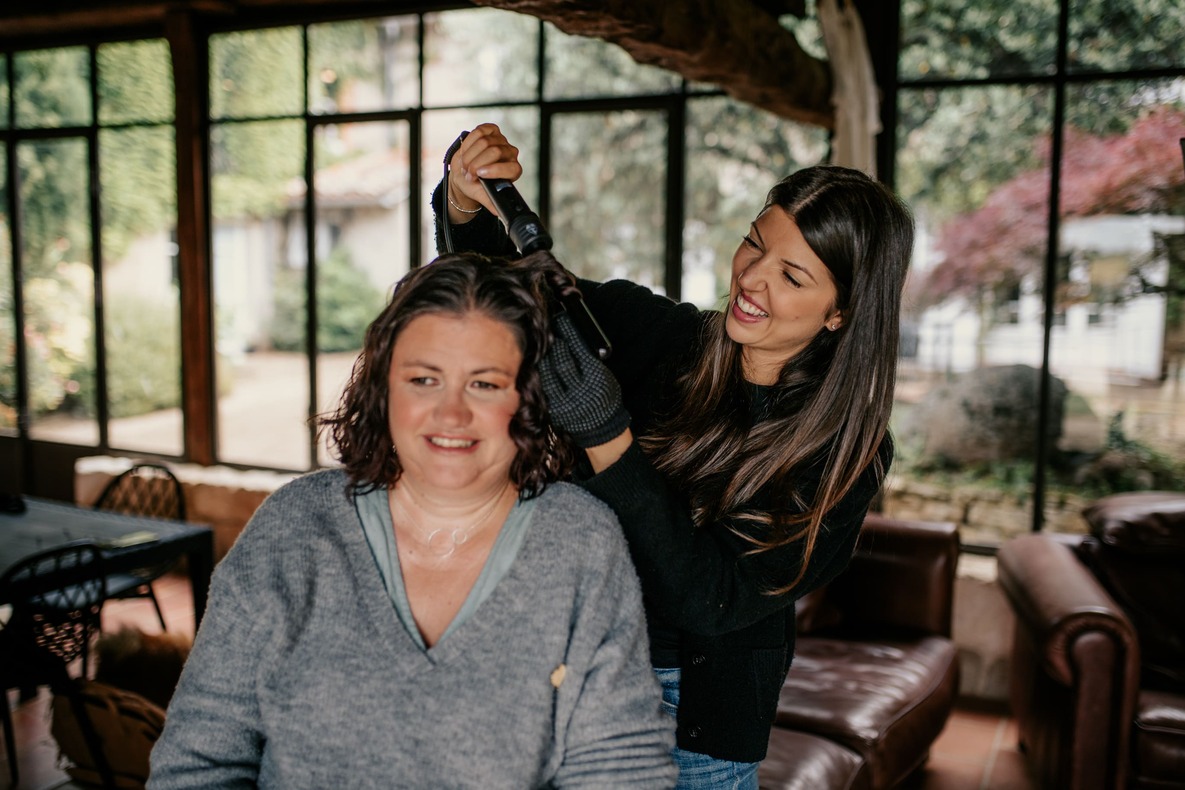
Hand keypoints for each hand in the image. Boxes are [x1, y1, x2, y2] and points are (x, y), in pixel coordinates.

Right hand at [446, 123, 523, 220]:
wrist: (464, 173)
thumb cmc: (475, 185)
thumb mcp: (481, 195)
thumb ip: (491, 202)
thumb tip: (500, 213)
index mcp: (513, 171)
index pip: (511, 168)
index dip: (494, 170)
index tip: (479, 175)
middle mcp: (510, 154)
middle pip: (494, 151)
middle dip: (476, 164)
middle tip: (468, 174)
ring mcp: (501, 140)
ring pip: (484, 141)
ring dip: (469, 155)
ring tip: (466, 165)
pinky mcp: (490, 130)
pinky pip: (479, 131)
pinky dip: (469, 142)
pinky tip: (466, 151)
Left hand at [541, 312, 629, 448]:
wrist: (601, 428)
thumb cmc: (604, 397)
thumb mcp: (603, 374)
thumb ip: (586, 356)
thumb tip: (567, 331)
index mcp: (595, 380)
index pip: (578, 350)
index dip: (568, 333)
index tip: (562, 320)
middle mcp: (579, 393)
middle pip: (560, 361)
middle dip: (553, 343)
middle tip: (549, 329)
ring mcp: (563, 403)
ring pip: (546, 374)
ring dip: (543, 356)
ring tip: (542, 345)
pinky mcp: (552, 410)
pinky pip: (541, 387)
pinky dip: (539, 372)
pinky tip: (539, 362)